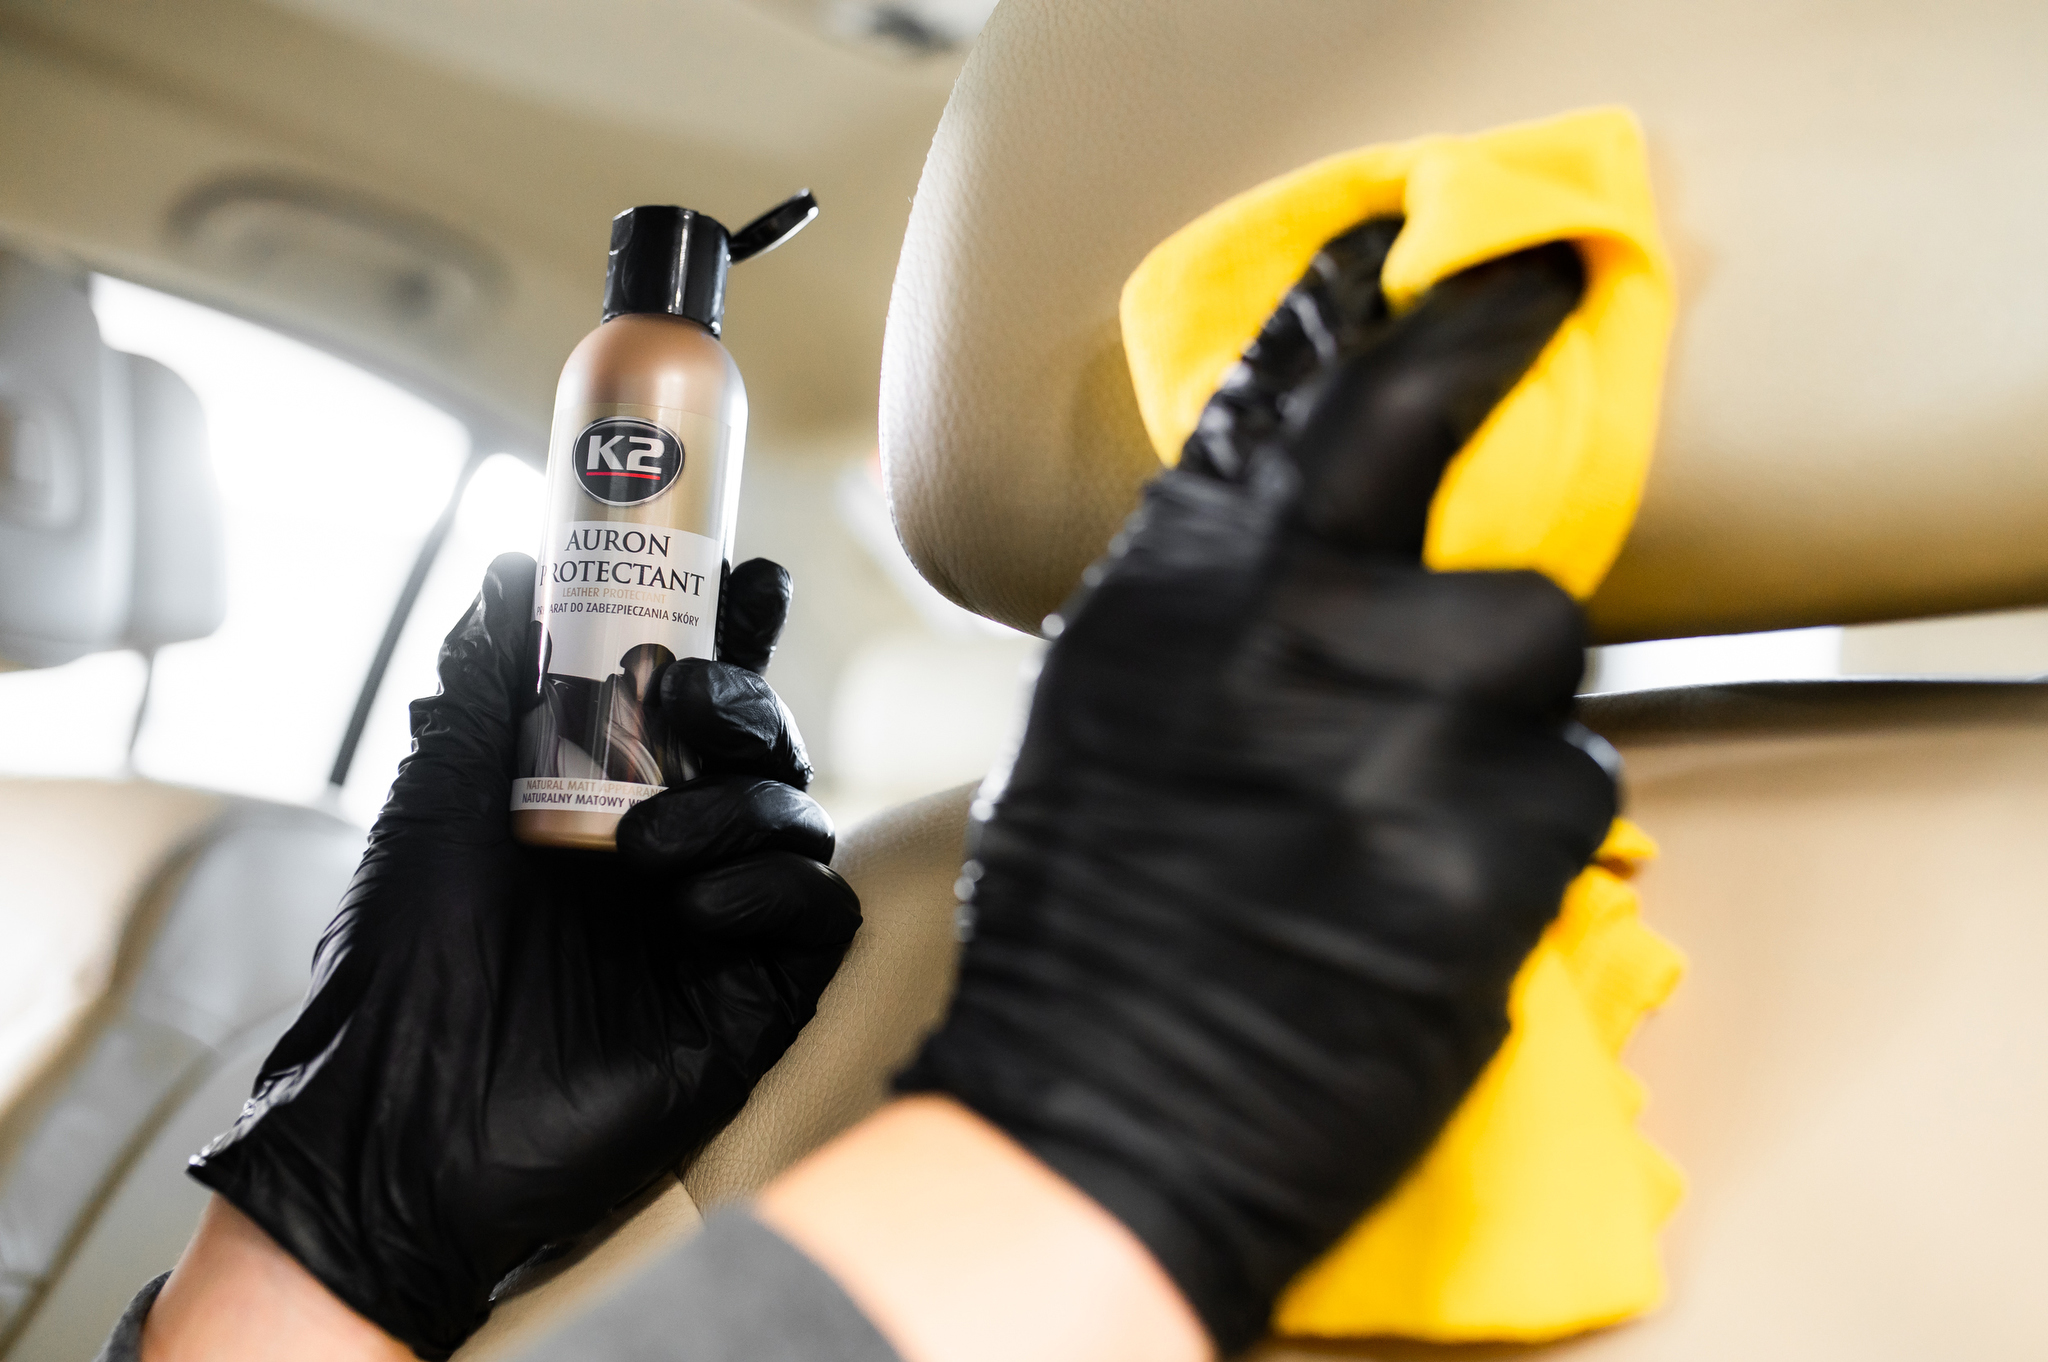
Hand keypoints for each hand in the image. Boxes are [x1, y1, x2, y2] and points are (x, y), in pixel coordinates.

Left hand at [187, 554, 859, 1359]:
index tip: (747, 578)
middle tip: (685, 695)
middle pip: (764, 742)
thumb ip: (478, 683)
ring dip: (741, 801)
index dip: (734, 630)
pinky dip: (776, 887)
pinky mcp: (756, 998)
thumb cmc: (402, 965)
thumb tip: (509, 569)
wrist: (402, 1121)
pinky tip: (698, 905)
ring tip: (645, 846)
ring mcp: (720, 923)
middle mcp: (676, 847)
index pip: (696, 695)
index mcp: (608, 794)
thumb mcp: (433, 800)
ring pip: (797, 816)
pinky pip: (817, 913)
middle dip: (744, 699)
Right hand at [895, 221, 1616, 1351]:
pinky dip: (1529, 839)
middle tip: (1526, 404)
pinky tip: (1440, 893)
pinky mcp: (1478, 846)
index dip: (1382, 304)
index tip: (1447, 248)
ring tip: (1424, 800)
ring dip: (1506, 715)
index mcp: (1170, 597)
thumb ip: (1213, 610)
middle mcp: (1277, 630)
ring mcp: (1385, 730)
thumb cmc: (1093, 934)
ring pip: (1540, 646)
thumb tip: (1318, 540)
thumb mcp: (1109, 721)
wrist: (1095, 1118)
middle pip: (1456, 478)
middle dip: (1497, 425)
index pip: (1297, 395)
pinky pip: (1570, 790)